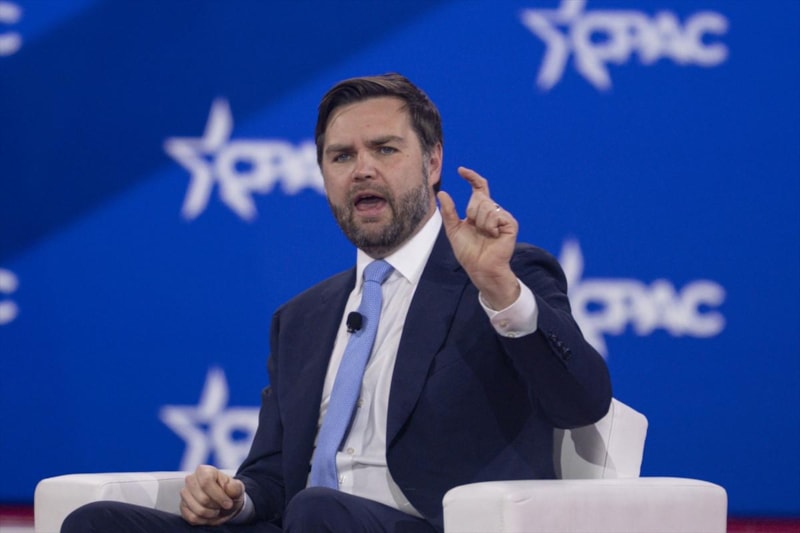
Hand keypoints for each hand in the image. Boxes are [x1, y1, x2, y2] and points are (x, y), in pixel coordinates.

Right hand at [180, 465, 244, 525]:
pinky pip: (193, 518)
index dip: (219, 496)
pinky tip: (210, 515)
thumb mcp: (237, 488)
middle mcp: (191, 480)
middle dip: (216, 506)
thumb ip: (235, 487)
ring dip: (212, 514)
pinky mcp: (182, 506)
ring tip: (217, 510)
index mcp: (203, 471)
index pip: (206, 482)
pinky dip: (205, 520)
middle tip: (222, 506)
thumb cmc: (230, 493)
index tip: (228, 503)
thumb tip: (227, 487)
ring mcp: (185, 493)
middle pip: (203, 499)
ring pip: (198, 510)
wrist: (224, 502)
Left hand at [438, 166, 519, 309]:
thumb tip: (441, 192)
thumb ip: (448, 211)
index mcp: (480, 211)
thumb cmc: (468, 252)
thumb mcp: (453, 229)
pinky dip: (489, 226)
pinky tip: (493, 236)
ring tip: (485, 235)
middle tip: (475, 229)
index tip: (460, 170)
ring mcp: (502, 217)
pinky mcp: (510, 224)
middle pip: (479, 197)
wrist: (480, 268)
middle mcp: (492, 211)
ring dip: (480, 222)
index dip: (471, 177)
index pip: (478, 188)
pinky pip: (495, 214)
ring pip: (486, 206)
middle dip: (471, 212)